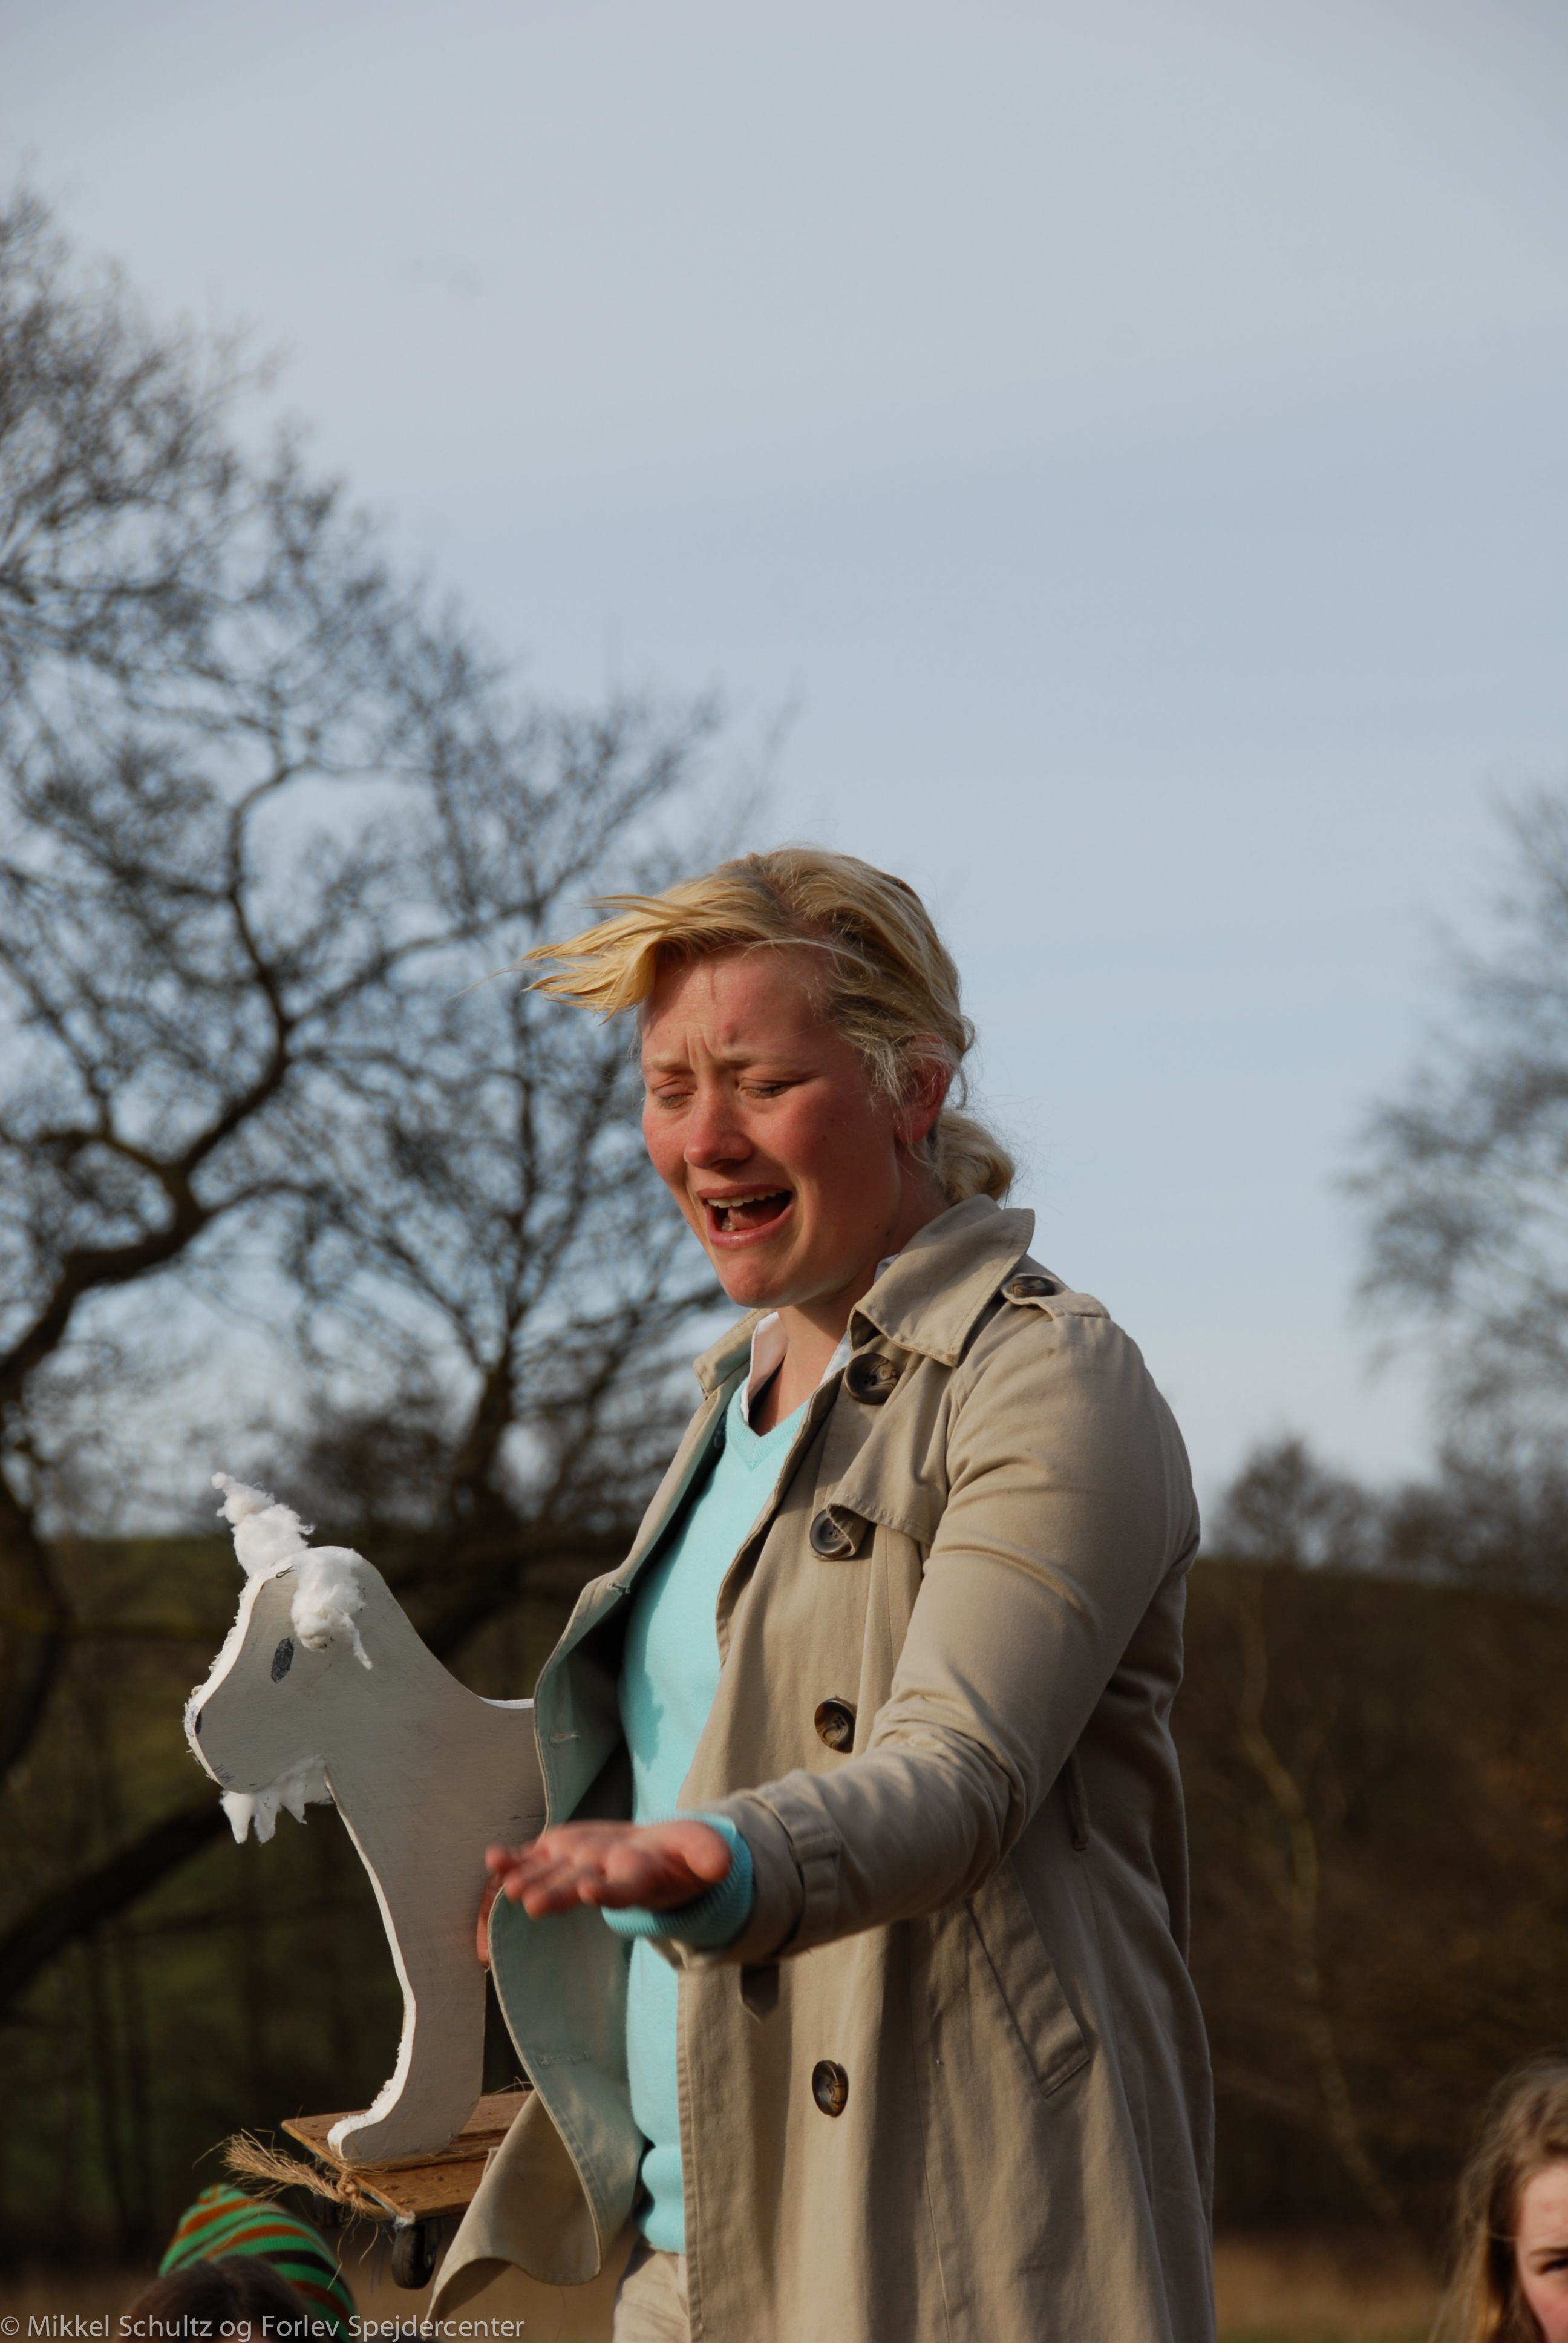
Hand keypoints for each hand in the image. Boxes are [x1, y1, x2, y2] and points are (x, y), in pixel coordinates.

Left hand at [477, 1819, 732, 1947]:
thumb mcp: (702, 1850)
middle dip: (555, 1894)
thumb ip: (710, 1854)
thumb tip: (725, 1863)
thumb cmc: (681, 1856)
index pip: (624, 1889)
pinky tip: (494, 1858)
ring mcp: (579, 1867)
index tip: (591, 1892)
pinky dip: (515, 1859)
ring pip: (552, 1875)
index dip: (608, 1892)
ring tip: (507, 1887)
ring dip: (529, 1880)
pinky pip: (535, 1858)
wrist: (654, 1856)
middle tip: (529, 1903)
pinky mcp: (562, 1854)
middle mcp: (604, 1877)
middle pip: (579, 1887)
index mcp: (640, 1878)